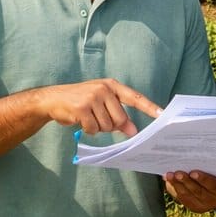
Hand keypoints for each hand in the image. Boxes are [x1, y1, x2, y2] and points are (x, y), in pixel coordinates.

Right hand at [38, 78, 160, 136]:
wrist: (53, 99)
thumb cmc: (80, 102)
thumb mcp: (101, 105)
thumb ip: (118, 115)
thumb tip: (134, 131)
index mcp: (111, 86)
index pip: (134, 97)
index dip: (149, 107)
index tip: (162, 115)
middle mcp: (104, 89)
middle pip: (120, 119)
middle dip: (111, 125)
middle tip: (97, 119)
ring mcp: (92, 97)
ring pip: (107, 126)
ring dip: (97, 128)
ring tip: (87, 118)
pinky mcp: (82, 107)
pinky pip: (93, 128)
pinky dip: (88, 129)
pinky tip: (80, 120)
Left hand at [164, 171, 215, 212]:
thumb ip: (210, 167)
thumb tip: (191, 158)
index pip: (213, 184)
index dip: (203, 179)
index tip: (193, 173)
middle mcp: (213, 200)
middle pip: (198, 191)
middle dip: (186, 181)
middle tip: (177, 173)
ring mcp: (203, 206)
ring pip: (188, 196)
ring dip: (177, 185)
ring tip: (169, 176)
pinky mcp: (194, 207)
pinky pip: (183, 199)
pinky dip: (174, 189)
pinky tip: (168, 181)